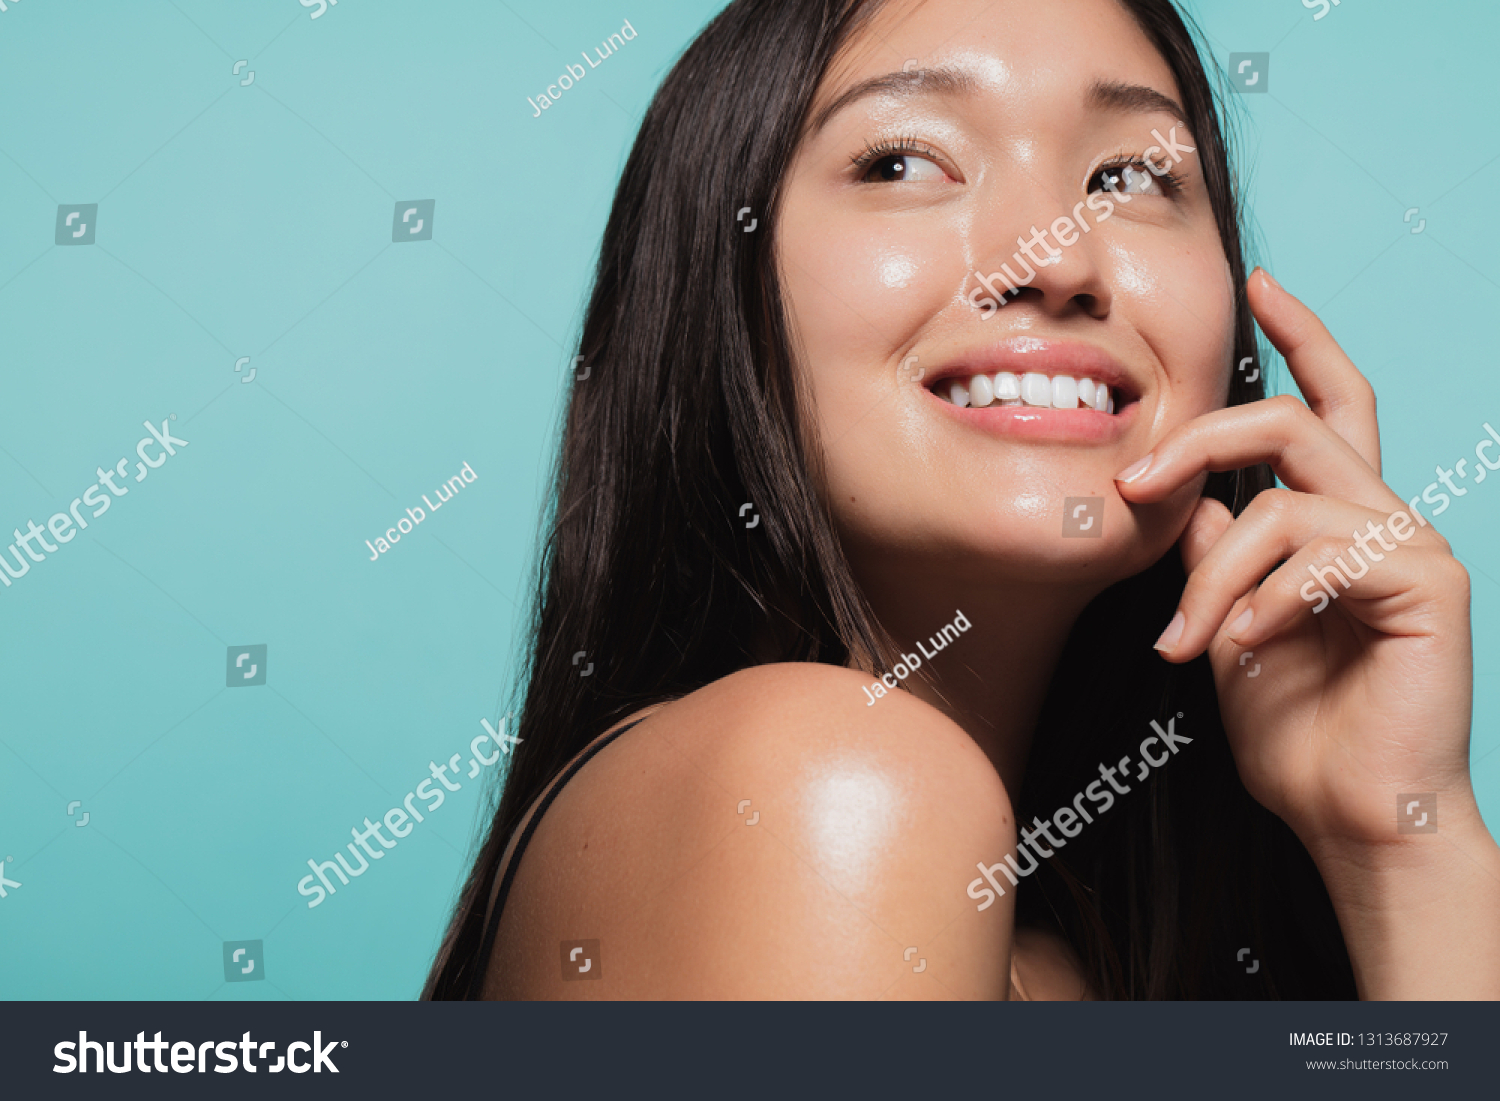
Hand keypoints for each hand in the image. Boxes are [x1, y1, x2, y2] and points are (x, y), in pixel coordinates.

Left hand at [1114, 268, 1475, 850]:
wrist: (1346, 811)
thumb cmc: (1294, 729)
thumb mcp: (1230, 621)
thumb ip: (1215, 552)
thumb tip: (1182, 494)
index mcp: (1335, 520)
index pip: (1327, 404)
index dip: (1301, 337)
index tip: (1260, 282)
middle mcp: (1379, 516)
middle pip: (1298, 420)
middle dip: (1203, 437)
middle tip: (1133, 481)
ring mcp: (1410, 545)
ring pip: (1285, 503)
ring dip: (1216, 574)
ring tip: (1188, 642)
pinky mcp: (1429, 582)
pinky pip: (1323, 553)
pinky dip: (1266, 600)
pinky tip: (1248, 648)